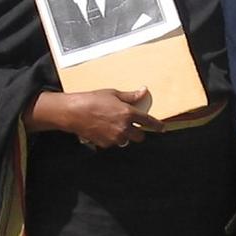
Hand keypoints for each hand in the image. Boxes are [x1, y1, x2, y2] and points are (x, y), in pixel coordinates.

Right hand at [44, 88, 164, 147]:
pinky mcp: (105, 144)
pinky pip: (114, 143)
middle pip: (140, 136)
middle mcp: (123, 127)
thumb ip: (131, 96)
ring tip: (113, 126)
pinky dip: (112, 138)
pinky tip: (104, 129)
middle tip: (131, 125)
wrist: (73, 112)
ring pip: (126, 141)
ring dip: (124, 136)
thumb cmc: (92, 100)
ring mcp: (114, 137)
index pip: (149, 122)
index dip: (157, 126)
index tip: (162, 128)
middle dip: (138, 132)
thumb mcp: (113, 94)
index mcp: (128, 113)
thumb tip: (143, 92)